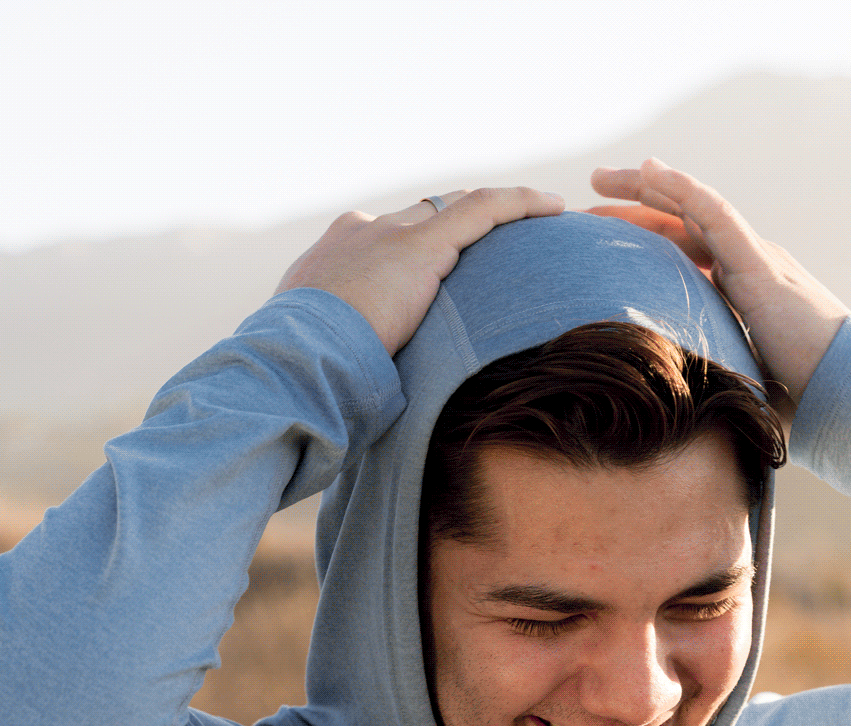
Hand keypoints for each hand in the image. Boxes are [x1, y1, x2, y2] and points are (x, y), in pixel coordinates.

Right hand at [276, 187, 564, 355]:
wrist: (296, 356)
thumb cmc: (304, 372)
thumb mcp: (324, 356)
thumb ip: (351, 356)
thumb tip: (370, 396)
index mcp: (334, 255)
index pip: (384, 240)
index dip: (415, 250)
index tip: (442, 270)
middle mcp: (363, 231)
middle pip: (422, 219)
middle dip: (459, 229)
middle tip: (501, 244)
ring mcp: (392, 234)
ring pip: (456, 209)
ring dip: (499, 213)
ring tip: (543, 215)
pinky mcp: (422, 245)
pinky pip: (484, 210)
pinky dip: (520, 204)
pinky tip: (555, 207)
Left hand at [588, 160, 847, 420]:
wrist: (845, 392)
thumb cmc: (799, 400)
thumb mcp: (736, 383)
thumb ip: (707, 376)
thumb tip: (668, 410)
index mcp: (740, 291)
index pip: (683, 253)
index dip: (642, 240)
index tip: (600, 240)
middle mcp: (746, 265)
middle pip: (681, 223)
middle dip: (635, 206)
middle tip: (589, 195)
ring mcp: (754, 259)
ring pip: (692, 207)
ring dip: (647, 187)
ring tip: (601, 177)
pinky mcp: (759, 264)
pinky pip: (715, 214)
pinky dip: (682, 190)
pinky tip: (651, 172)